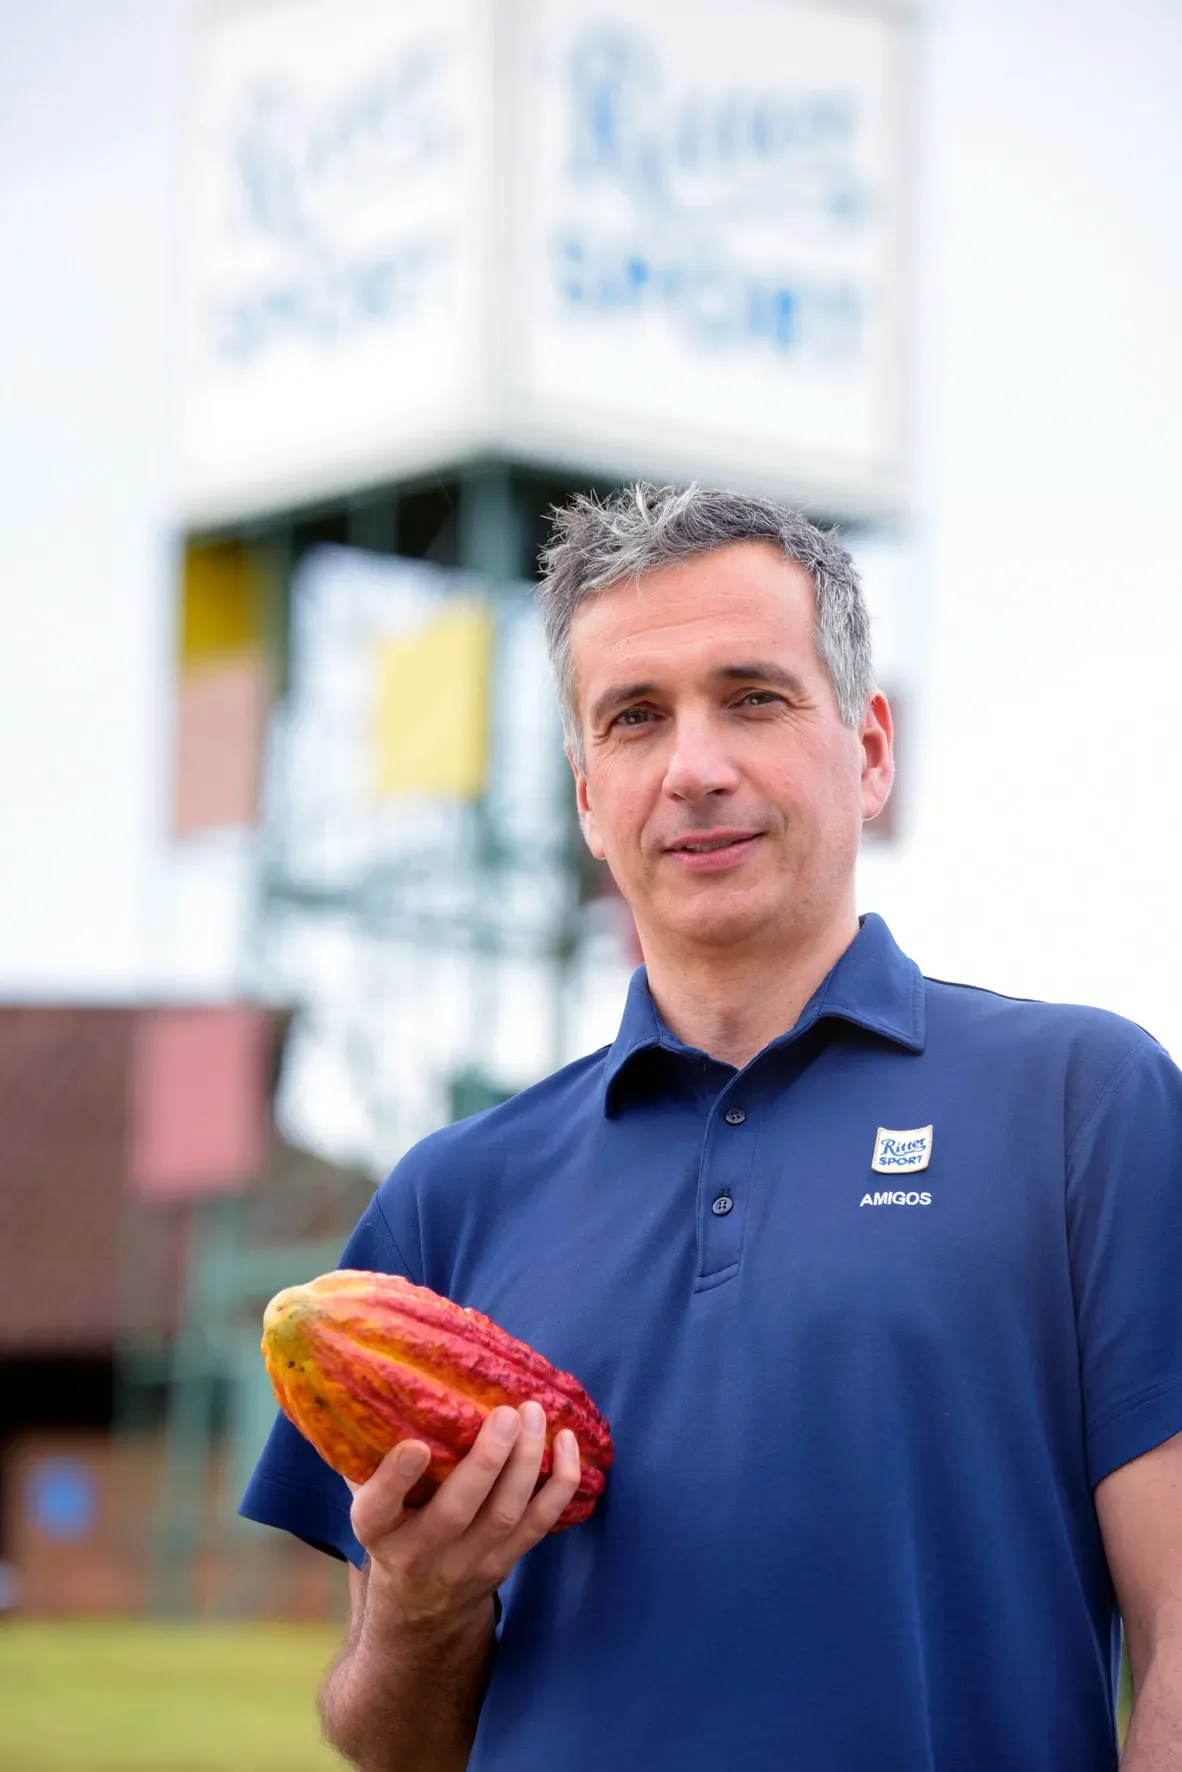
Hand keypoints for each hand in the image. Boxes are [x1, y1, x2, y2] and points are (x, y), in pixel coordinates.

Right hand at [346, 1401, 581, 1631]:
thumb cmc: (394, 1525)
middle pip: (456, 1512)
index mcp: (377, 1530)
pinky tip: (566, 1443)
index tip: (416, 1446)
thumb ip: (368, 1454)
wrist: (418, 1605)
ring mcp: (466, 1563)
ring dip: (526, 1463)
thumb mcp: (369, 1498)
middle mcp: (419, 1552)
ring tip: (535, 1415)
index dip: (395, 1479)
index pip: (377, 1509)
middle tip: (507, 1413)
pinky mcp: (504, 1564)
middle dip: (487, 1461)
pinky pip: (539, 1525)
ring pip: (504, 1516)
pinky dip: (559, 1485)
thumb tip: (373, 1384)